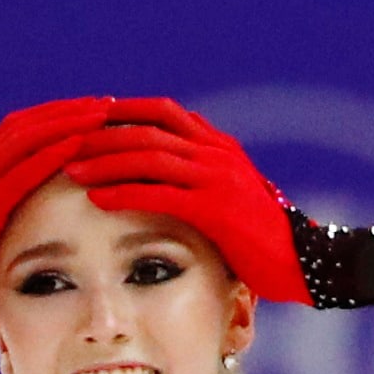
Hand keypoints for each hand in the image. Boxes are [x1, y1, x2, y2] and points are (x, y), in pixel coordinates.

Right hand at [0, 97, 111, 335]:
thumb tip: (29, 228)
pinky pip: (21, 172)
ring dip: (64, 124)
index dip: (53, 119)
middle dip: (65, 112)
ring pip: (24, 139)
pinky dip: (52, 154)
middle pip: (22, 126)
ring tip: (101, 117)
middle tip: (104, 106)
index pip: (15, 134)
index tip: (88, 114)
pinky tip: (81, 145)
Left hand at [61, 97, 313, 304]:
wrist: (307, 262)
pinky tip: (97, 199)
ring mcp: (216, 178)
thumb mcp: (232, 200)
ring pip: (149, 156)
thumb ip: (201, 184)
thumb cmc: (264, 241)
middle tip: (66, 144)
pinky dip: (124, 192)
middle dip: (103, 135)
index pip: (163, 111)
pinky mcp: (214, 208)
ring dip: (106, 162)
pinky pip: (159, 193)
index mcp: (219, 146)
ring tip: (71, 172)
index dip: (123, 112)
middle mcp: (216, 153)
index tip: (88, 121)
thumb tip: (166, 185)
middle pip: (148, 129)